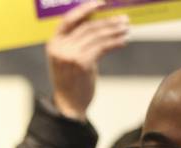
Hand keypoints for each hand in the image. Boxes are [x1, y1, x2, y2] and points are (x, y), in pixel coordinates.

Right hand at [47, 1, 129, 119]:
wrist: (68, 104)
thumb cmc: (70, 80)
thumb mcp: (67, 58)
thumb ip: (76, 41)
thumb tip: (99, 22)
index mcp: (53, 44)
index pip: (68, 20)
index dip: (85, 9)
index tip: (102, 2)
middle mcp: (60, 48)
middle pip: (88, 27)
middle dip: (108, 21)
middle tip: (124, 18)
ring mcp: (70, 55)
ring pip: (97, 36)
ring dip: (115, 30)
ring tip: (126, 28)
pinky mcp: (82, 63)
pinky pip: (103, 47)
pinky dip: (115, 42)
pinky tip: (124, 40)